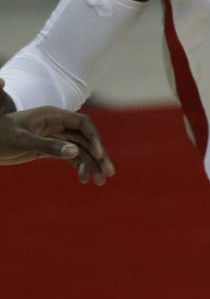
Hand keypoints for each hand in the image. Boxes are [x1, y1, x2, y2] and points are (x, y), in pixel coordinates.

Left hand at [0, 83, 114, 184]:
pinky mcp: (53, 148)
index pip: (82, 124)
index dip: (94, 138)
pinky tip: (83, 180)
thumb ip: (48, 146)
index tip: (99, 155)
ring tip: (99, 182)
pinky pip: (73, 158)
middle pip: (87, 139)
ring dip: (93, 165)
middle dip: (99, 156)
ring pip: (82, 150)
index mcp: (52, 115)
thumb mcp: (22, 141)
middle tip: (109, 173)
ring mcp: (56, 137)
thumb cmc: (0, 138)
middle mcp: (58, 125)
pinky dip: (80, 168)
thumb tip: (75, 153)